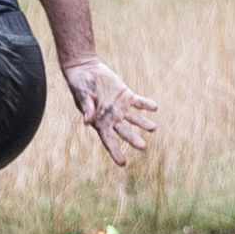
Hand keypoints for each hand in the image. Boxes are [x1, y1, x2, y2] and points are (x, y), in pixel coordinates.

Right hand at [62, 56, 158, 170]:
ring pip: (134, 118)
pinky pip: (138, 102)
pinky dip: (146, 105)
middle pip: (124, 132)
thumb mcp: (82, 96)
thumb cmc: (80, 85)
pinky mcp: (126, 95)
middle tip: (143, 147)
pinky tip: (154, 107)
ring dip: (143, 123)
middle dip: (133, 140)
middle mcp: (112, 117)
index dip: (115, 152)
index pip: (108, 140)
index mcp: (100, 122)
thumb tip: (88, 122)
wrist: (85, 70)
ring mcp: (120, 107)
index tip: (123, 163)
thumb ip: (87, 108)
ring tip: (153, 128)